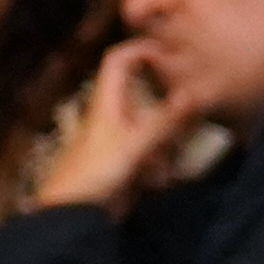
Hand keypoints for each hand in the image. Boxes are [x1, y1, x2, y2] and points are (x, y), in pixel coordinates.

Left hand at [33, 43, 188, 212]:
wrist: (69, 213)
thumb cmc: (95, 174)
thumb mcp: (134, 146)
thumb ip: (165, 122)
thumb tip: (193, 94)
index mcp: (106, 103)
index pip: (119, 61)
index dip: (141, 50)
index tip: (171, 53)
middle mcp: (109, 116)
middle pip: (142, 95)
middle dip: (166, 105)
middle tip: (189, 112)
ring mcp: (114, 140)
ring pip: (148, 127)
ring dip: (165, 141)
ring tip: (169, 160)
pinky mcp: (118, 162)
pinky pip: (146, 154)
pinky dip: (156, 164)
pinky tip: (156, 181)